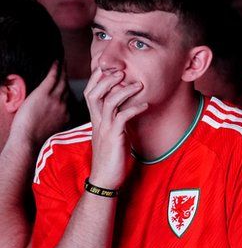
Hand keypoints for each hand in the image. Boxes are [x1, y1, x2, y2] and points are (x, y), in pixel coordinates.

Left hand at [7, 63, 68, 146]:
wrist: (28, 140)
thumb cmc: (35, 139)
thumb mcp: (51, 130)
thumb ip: (55, 121)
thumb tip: (51, 118)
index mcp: (65, 115)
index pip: (68, 99)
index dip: (69, 90)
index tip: (69, 84)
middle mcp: (63, 106)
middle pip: (67, 87)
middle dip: (68, 76)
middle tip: (69, 66)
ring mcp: (55, 100)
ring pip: (62, 81)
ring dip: (63, 70)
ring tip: (64, 61)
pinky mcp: (44, 94)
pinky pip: (52, 78)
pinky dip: (55, 69)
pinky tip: (56, 61)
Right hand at [84, 68, 147, 188]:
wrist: (105, 179)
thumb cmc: (111, 157)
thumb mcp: (113, 135)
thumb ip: (116, 121)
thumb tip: (127, 110)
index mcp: (96, 120)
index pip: (90, 93)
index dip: (97, 79)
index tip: (109, 68)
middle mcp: (97, 122)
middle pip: (94, 93)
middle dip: (107, 80)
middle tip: (122, 71)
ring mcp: (104, 129)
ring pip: (108, 102)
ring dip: (124, 91)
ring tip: (138, 84)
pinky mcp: (113, 138)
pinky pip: (122, 118)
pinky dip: (134, 109)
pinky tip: (145, 105)